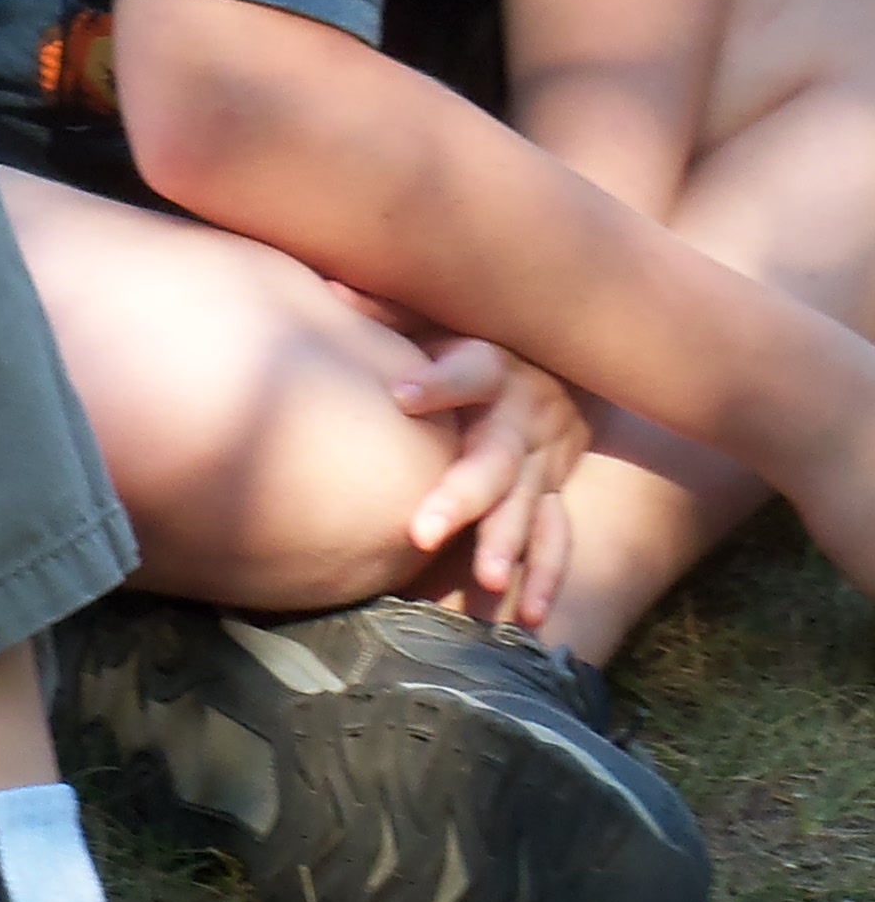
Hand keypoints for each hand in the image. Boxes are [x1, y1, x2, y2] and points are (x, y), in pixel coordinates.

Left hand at [391, 337, 588, 625]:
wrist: (574, 360)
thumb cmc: (478, 338)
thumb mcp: (444, 315)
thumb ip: (391, 309)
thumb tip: (326, 284)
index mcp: (494, 368)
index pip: (471, 370)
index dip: (440, 381)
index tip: (402, 395)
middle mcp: (521, 419)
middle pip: (493, 460)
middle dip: (461, 495)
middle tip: (420, 531)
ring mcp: (541, 462)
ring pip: (526, 508)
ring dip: (507, 546)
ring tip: (487, 583)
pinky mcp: (552, 493)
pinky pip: (556, 538)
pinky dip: (547, 577)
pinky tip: (528, 617)